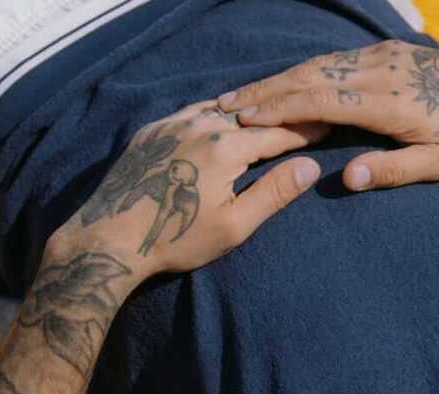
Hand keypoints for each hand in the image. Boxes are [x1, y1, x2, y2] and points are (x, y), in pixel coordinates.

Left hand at [52, 101, 325, 276]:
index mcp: (225, 148)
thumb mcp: (235, 224)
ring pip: (220, 109)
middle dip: (278, 117)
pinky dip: (215, 114)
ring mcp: (172, 123)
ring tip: (268, 116)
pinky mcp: (152, 130)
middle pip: (250, 116)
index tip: (326, 127)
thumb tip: (310, 167)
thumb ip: (274, 193)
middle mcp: (200, 125)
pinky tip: (222, 121)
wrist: (112, 236)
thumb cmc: (178, 239)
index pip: (276, 133)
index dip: (304, 131)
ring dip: (246, 113)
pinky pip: (192, 112)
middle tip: (303, 117)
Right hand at [216, 43, 438, 190]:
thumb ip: (392, 170)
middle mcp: (377, 71)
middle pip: (308, 78)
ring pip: (317, 66)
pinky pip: (333, 61)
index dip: (278, 110)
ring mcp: (379, 58)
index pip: (319, 102)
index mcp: (385, 101)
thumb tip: (346, 180)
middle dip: (263, 93)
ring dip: (277, 81)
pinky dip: (302, 73)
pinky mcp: (384, 53)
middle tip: (223, 109)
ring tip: (243, 97)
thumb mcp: (438, 164)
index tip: (242, 121)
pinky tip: (284, 83)